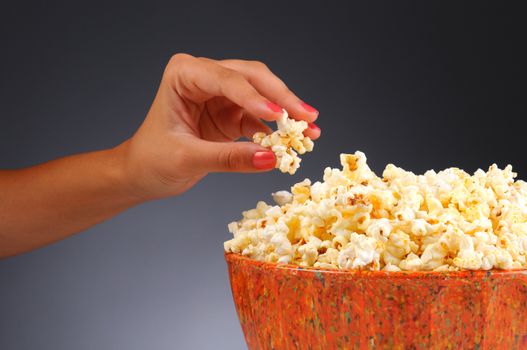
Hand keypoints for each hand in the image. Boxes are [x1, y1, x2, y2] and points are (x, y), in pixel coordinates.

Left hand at [120, 54, 320, 199]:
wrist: (142, 173)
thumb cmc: (151, 160)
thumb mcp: (187, 159)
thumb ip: (229, 158)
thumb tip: (270, 159)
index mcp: (184, 74)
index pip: (226, 80)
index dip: (255, 98)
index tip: (278, 116)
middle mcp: (204, 77)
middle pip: (252, 79)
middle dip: (281, 99)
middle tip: (307, 116)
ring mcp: (220, 95)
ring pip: (262, 96)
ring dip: (286, 114)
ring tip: (309, 132)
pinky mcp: (230, 114)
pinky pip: (259, 118)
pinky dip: (276, 131)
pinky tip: (292, 142)